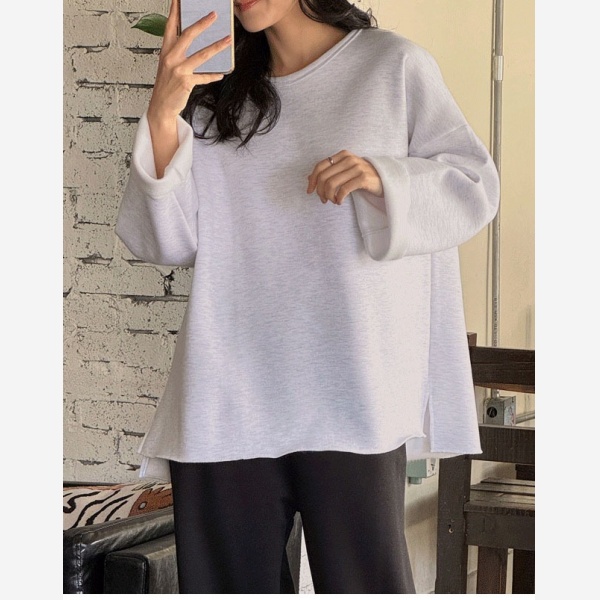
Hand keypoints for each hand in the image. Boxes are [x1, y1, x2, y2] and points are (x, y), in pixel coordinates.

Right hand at [147, 1, 231, 126]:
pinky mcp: (186, 82)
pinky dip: (212, 76)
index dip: (175, 11)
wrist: (161, 106)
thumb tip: (195, 44)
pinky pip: (204, 77)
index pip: (170, 26)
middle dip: (202, 23)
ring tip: (228, 40)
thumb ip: (178, 53)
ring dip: (217, 46)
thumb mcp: (168, 66)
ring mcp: (178, 70)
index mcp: (165, 51)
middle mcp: (171, 57)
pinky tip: (221, 73)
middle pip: (188, 35)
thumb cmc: (166, 86)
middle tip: (214, 15)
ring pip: (202, 55)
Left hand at [306, 151, 383, 204]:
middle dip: (320, 191)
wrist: (385, 180)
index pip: (320, 166)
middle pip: (324, 176)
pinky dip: (338, 198)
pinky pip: (343, 190)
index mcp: (342, 155)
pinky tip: (340, 201)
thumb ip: (329, 173)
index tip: (310, 191)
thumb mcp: (345, 172)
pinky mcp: (363, 178)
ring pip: (332, 184)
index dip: (312, 180)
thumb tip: (309, 178)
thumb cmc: (362, 177)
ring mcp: (357, 168)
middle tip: (324, 200)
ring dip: (329, 196)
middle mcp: (349, 159)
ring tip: (333, 201)